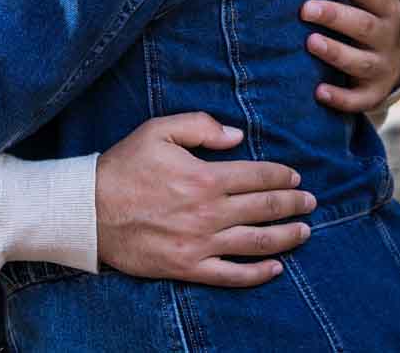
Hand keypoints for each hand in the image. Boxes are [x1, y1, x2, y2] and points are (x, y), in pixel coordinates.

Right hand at [95, 112, 312, 284]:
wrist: (89, 210)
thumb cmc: (123, 167)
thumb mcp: (157, 131)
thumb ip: (199, 126)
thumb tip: (237, 136)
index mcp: (204, 177)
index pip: (258, 176)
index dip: (282, 176)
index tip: (295, 177)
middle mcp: (209, 213)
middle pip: (265, 209)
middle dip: (293, 204)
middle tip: (309, 202)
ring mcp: (201, 244)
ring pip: (257, 243)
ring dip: (287, 237)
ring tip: (304, 232)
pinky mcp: (189, 267)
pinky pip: (232, 274)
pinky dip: (258, 273)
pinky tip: (276, 268)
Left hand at [301, 0, 399, 112]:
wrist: (398, 58)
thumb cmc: (375, 11)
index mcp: (391, 5)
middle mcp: (390, 36)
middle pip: (364, 26)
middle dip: (335, 16)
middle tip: (305, 8)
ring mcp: (383, 66)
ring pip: (362, 63)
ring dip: (336, 53)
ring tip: (310, 42)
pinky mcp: (374, 92)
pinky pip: (360, 99)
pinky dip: (341, 98)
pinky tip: (318, 92)